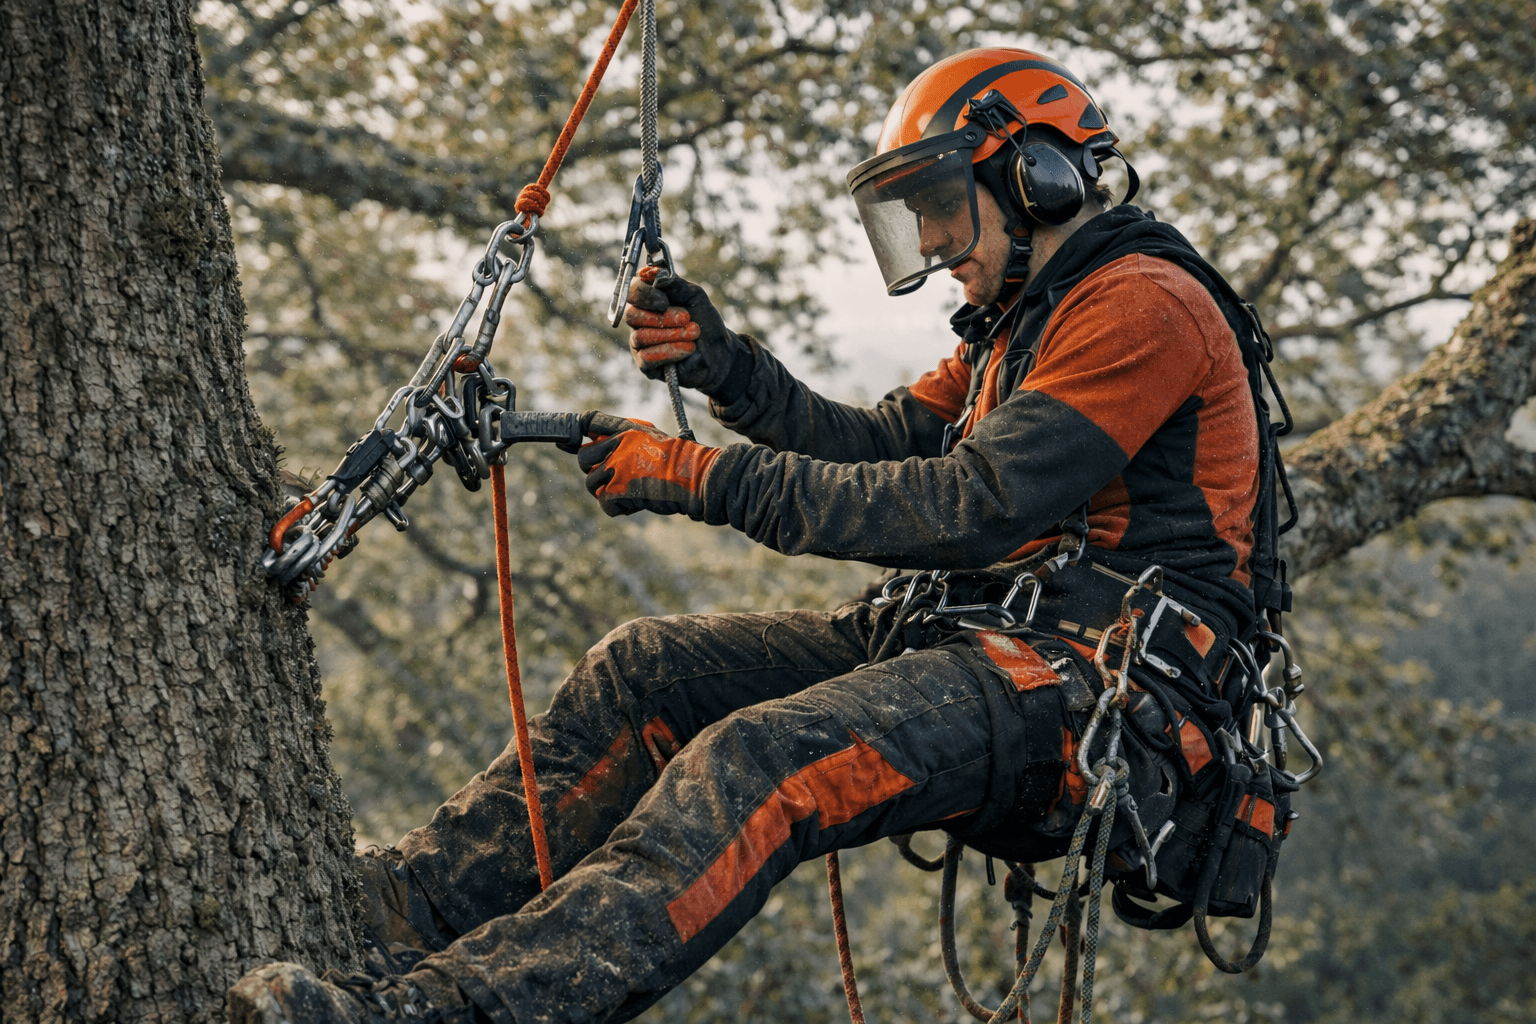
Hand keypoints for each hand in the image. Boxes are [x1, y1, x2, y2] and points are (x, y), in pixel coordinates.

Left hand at [577, 411, 720, 517]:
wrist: (696, 478)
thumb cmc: (679, 463)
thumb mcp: (651, 441)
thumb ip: (625, 442)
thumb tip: (595, 448)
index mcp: (627, 428)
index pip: (591, 421)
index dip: (575, 431)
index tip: (563, 442)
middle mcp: (618, 443)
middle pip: (583, 458)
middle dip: (595, 472)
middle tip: (616, 480)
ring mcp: (616, 465)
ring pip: (591, 484)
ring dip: (608, 494)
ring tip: (633, 493)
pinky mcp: (617, 488)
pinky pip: (604, 503)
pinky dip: (619, 509)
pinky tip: (638, 503)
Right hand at [624, 269, 748, 396]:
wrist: (718, 351)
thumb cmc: (704, 321)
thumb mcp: (694, 296)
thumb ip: (674, 284)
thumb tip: (651, 273)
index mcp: (647, 300)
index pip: (631, 291)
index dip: (644, 295)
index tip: (664, 301)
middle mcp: (639, 320)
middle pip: (632, 315)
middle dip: (662, 317)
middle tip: (686, 318)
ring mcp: (639, 343)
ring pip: (641, 336)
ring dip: (671, 335)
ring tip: (694, 334)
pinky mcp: (645, 364)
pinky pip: (647, 357)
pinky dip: (670, 351)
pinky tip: (688, 349)